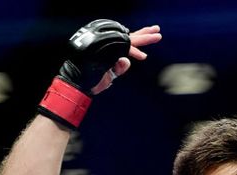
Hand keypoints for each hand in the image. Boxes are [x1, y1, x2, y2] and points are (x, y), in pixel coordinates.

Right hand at [37, 20, 161, 129]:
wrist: (78, 83)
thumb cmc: (93, 79)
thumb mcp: (110, 75)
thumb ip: (119, 67)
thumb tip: (126, 61)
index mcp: (110, 49)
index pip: (127, 41)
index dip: (139, 37)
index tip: (152, 33)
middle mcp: (108, 45)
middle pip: (129, 37)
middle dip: (144, 34)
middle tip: (158, 30)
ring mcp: (106, 46)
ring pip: (127, 40)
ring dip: (143, 38)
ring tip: (157, 36)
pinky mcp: (105, 51)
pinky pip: (122, 49)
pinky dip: (132, 52)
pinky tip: (143, 57)